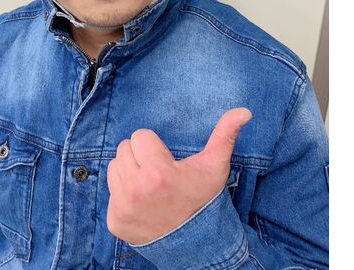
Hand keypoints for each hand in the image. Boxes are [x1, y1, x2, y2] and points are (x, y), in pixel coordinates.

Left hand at [106, 107, 251, 244]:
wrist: (195, 243)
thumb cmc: (202, 198)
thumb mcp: (214, 166)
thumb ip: (225, 134)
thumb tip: (244, 111)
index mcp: (157, 172)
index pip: (139, 136)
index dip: (154, 146)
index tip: (165, 161)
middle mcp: (136, 189)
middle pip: (124, 148)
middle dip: (139, 156)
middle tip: (156, 173)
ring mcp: (123, 206)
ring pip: (114, 166)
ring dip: (129, 171)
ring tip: (148, 185)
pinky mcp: (114, 220)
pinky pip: (110, 190)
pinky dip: (122, 193)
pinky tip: (141, 202)